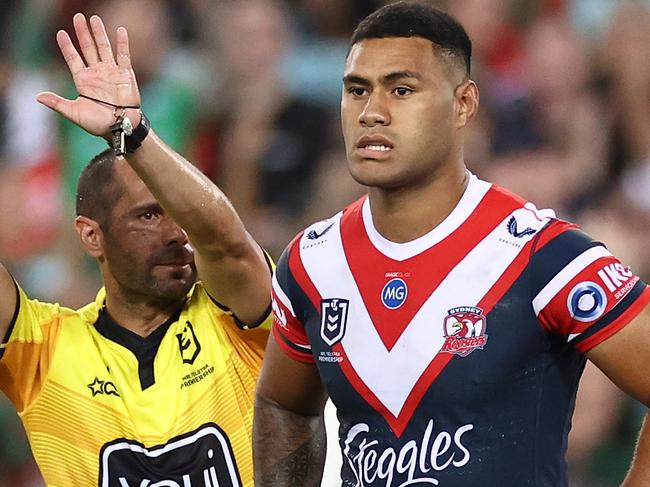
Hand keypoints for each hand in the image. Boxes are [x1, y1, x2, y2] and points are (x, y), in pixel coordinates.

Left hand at [37, 13, 140, 137]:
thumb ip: (58, 103)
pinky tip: (119, 30)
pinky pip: (123, 56)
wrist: (121, 127)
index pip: (73, 59)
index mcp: (83, 81)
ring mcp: (111, 72)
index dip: (67, 46)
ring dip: (99, 33)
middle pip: (88, 48)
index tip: (60, 33)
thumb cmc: (98, 124)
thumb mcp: (75, 113)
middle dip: (82, 33)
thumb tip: (38, 96)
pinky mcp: (126, 74)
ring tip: (94, 19)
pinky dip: (122, 43)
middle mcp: (96, 73)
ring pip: (104, 48)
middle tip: (77, 17)